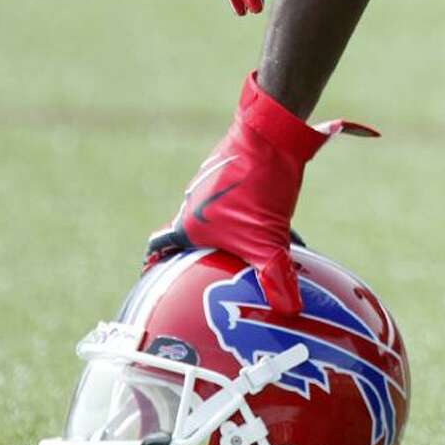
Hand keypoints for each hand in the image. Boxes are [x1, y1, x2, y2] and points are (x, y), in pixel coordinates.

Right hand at [143, 72, 378, 312]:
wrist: (272, 133)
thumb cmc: (259, 187)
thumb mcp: (269, 240)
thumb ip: (276, 279)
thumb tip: (290, 311)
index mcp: (189, 225)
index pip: (157, 250)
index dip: (153, 268)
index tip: (154, 285)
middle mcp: (193, 205)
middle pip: (192, 239)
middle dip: (208, 259)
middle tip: (221, 279)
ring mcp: (211, 187)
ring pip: (219, 221)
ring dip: (236, 239)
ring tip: (261, 258)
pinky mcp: (233, 173)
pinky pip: (238, 205)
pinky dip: (253, 220)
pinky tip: (283, 231)